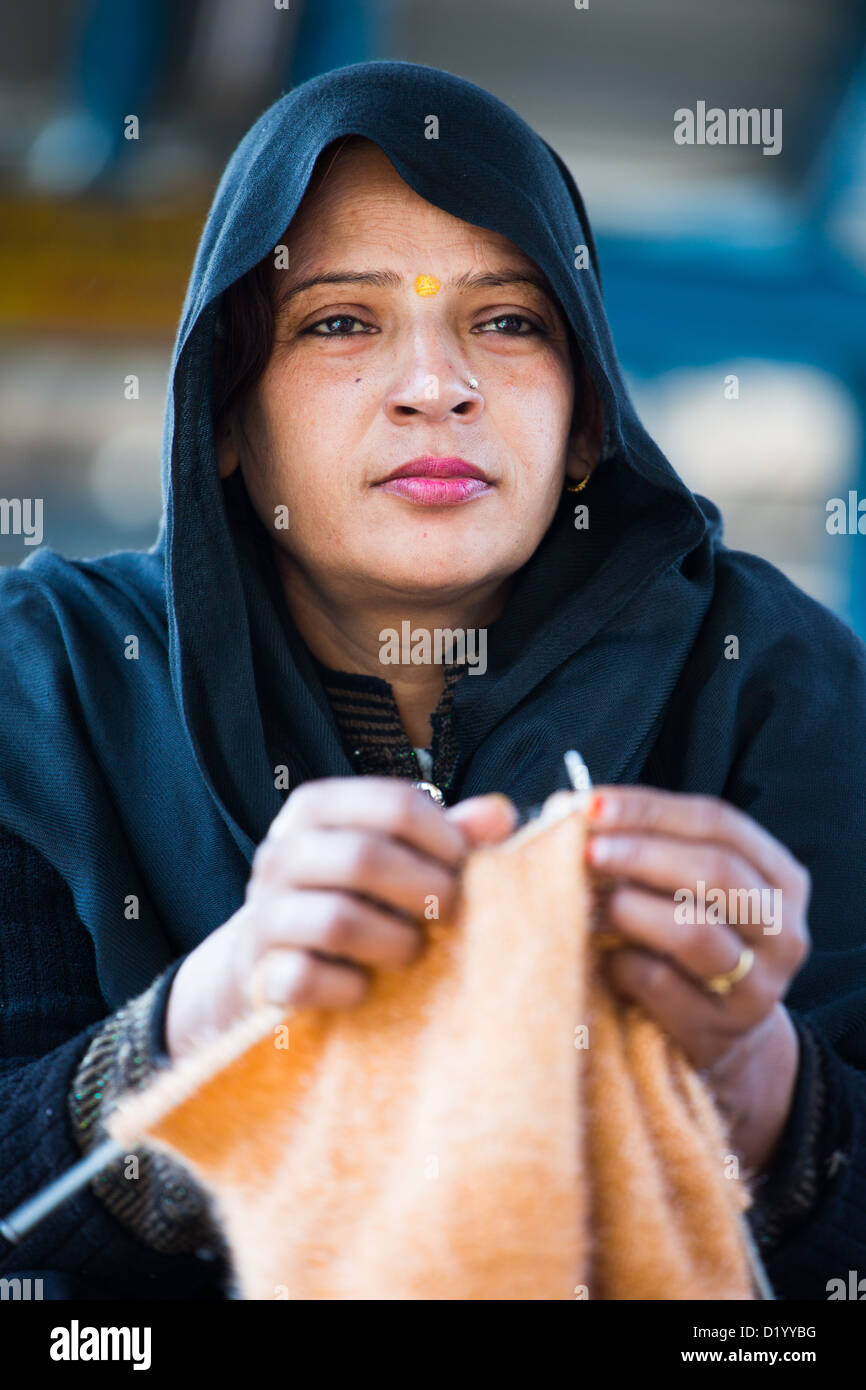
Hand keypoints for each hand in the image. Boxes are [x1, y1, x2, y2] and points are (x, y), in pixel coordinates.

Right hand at [165, 778, 516, 1062]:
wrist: (267, 956)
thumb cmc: (351, 894)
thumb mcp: (396, 855)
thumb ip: (448, 836)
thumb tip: (501, 815)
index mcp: (317, 808)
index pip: (395, 803)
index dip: (446, 838)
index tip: (466, 866)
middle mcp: (281, 853)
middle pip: (364, 858)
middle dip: (426, 890)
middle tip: (451, 913)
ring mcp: (264, 914)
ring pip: (337, 921)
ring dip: (395, 942)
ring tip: (413, 950)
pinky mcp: (259, 973)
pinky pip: (307, 980)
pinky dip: (349, 988)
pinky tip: (366, 988)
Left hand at [577, 786, 811, 1172]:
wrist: (717, 1031)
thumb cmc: (687, 935)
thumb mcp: (682, 887)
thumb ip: (642, 843)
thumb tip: (567, 807)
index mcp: (778, 874)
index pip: (717, 822)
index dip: (651, 809)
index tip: (591, 804)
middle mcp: (783, 926)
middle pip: (715, 871)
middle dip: (641, 854)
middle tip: (586, 851)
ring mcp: (761, 981)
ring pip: (693, 931)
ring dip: (630, 909)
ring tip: (590, 903)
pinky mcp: (724, 1026)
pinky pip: (662, 983)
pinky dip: (622, 963)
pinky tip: (603, 958)